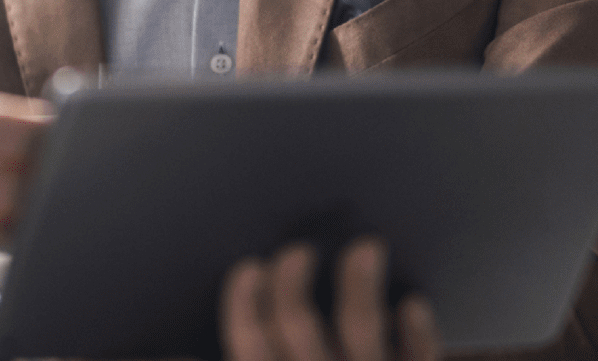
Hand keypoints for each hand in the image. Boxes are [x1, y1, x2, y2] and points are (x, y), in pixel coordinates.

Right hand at [223, 239, 436, 360]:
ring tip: (367, 247)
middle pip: (300, 333)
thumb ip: (243, 358)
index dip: (244, 307)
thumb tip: (178, 356)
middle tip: (299, 250)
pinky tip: (412, 304)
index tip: (248, 266)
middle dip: (294, 289)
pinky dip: (417, 336)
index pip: (250, 350)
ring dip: (361, 289)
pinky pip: (419, 360)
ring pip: (362, 334)